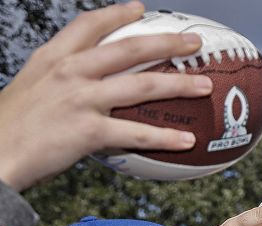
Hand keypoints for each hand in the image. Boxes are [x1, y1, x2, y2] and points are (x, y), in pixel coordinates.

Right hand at [0, 2, 211, 190]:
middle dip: (166, 42)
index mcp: (53, 58)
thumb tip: (85, 86)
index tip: (139, 9)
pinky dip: (166, 138)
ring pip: (142, 86)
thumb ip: (57, 81)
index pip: (89, 25)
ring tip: (205, 86)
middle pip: (128, 49)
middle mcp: (69, 71)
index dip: (117, 15)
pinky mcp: (89, 130)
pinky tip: (188, 140)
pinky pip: (137, 134)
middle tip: (194, 43)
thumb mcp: (30, 88)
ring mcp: (80, 99)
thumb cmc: (10, 128)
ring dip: (179, 84)